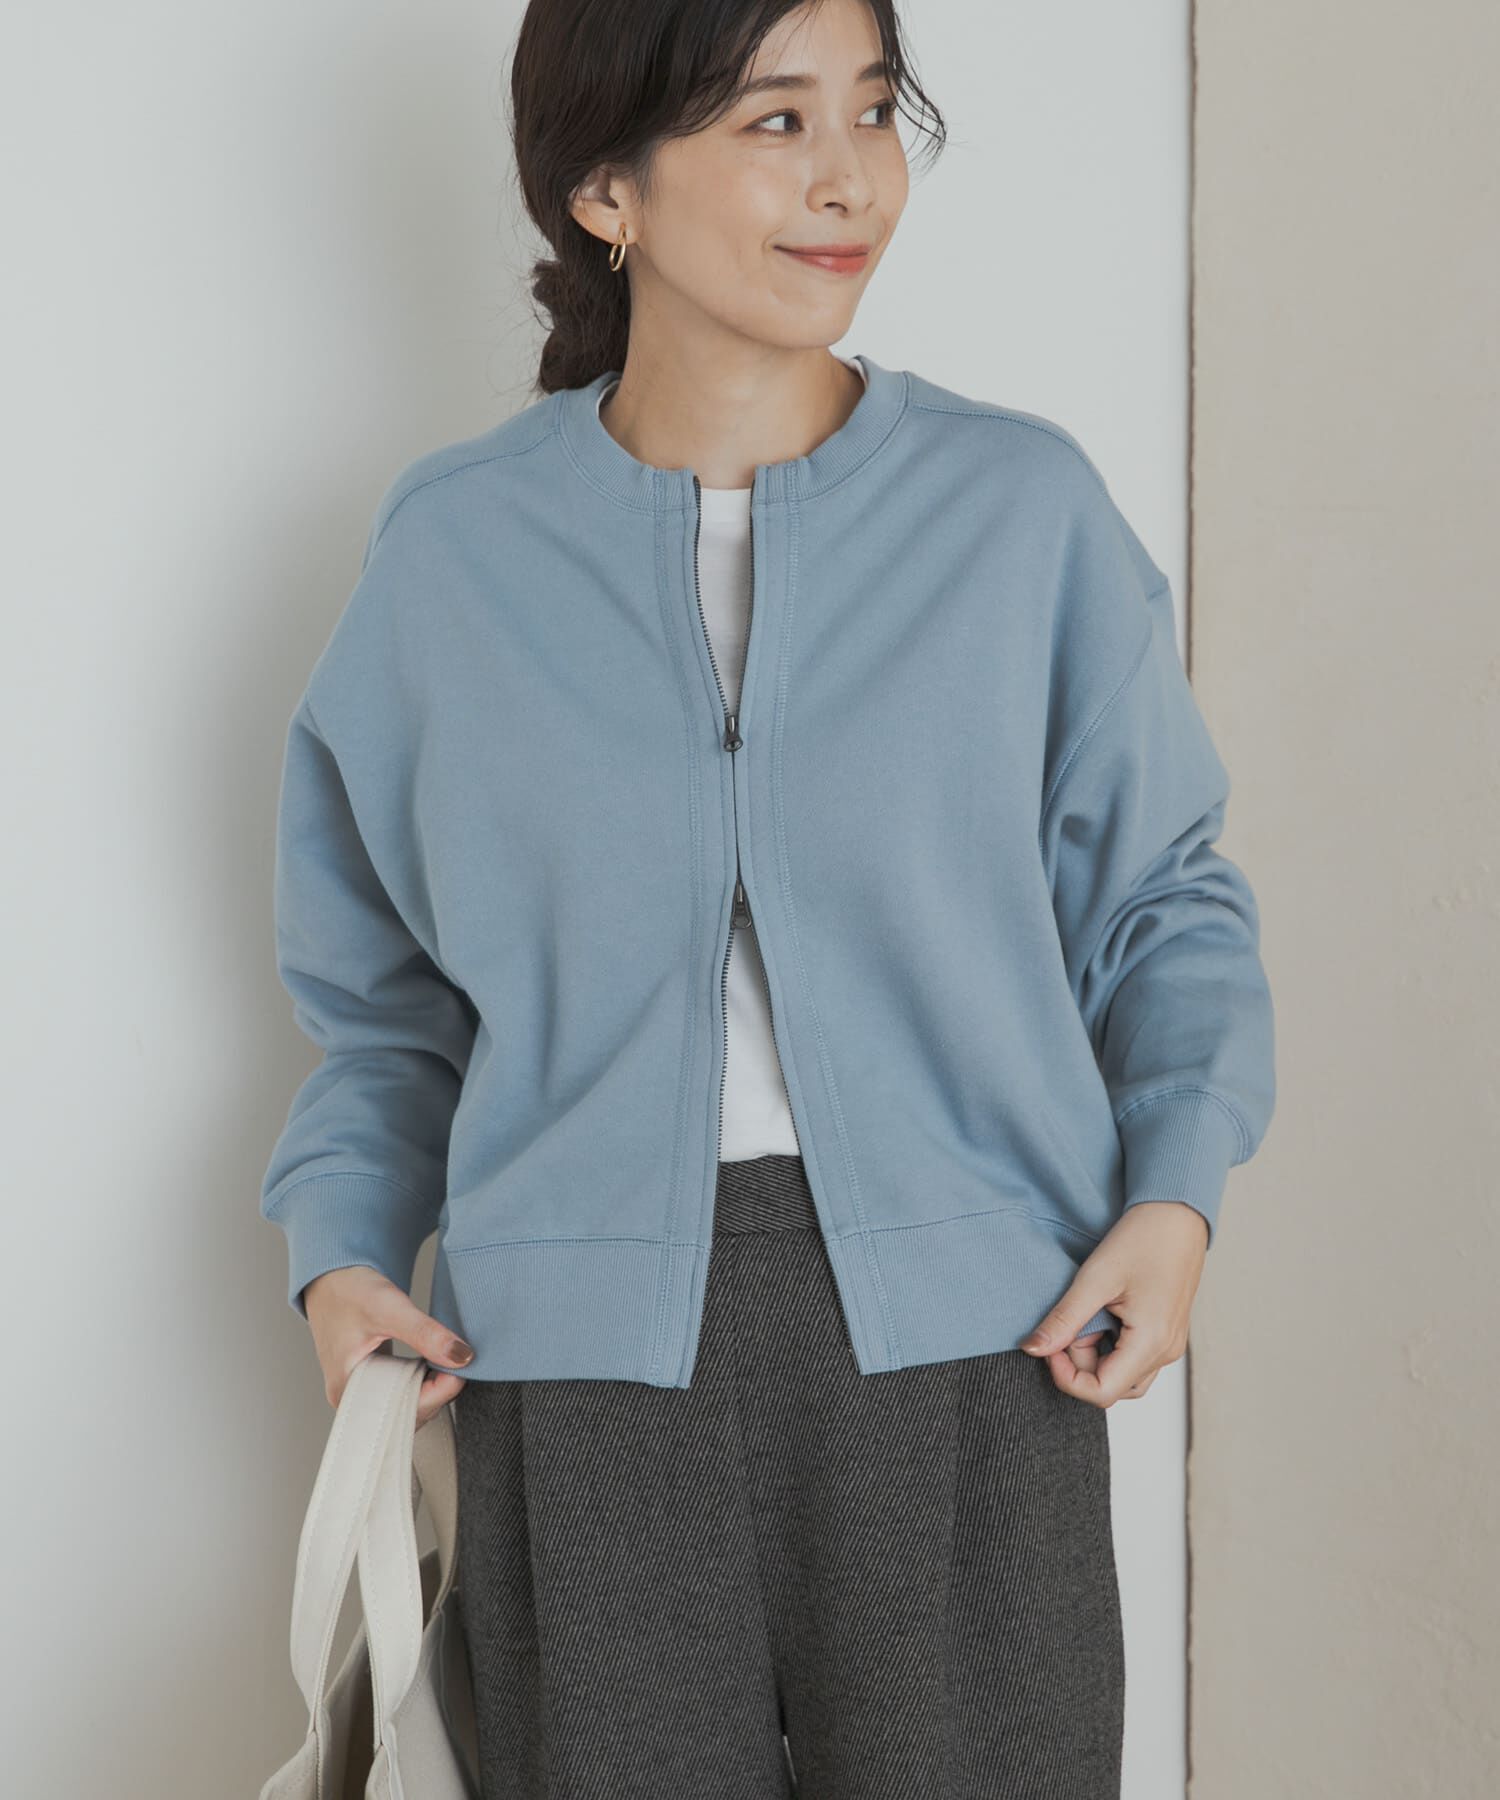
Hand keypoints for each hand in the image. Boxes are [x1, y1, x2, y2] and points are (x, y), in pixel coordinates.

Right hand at [302, 1265, 475, 1426]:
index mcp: (349, 1390)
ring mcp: (362, 1390)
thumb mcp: (388, 1308)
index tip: (461, 1370)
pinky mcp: (372, 1379)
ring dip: (432, 1387)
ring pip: (407, 1404)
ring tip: (447, 1361)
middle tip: (458, 1363)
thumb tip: (462, 1356)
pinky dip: (422, 1380)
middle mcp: (353, 1398)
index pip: (402, 1410)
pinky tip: (434, 1363)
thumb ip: (425, 1332)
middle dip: (438, 1393)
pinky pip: (402, 1391)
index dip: (438, 1394)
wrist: (330, 1276)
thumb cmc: (348, 1291)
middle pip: (407, 1414)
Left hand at [1018, 1200, 1209, 1407]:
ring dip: (1095, 1352)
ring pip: (1122, 1373)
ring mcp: (1169, 1344)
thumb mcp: (1095, 1278)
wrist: (1177, 1213)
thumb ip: (1064, 1319)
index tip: (1049, 1346)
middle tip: (1072, 1318)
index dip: (1067, 1377)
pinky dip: (1110, 1344)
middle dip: (1080, 1359)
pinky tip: (1103, 1311)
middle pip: (1111, 1384)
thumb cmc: (1144, 1239)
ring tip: (1088, 1312)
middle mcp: (1166, 1352)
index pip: (1101, 1392)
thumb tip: (1033, 1349)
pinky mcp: (1166, 1333)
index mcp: (1151, 1343)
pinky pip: (1134, 1356)